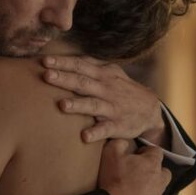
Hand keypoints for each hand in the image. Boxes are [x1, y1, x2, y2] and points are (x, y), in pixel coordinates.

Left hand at [40, 55, 164, 144]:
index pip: (81, 65)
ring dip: (78, 105)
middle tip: (46, 75)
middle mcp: (106, 89)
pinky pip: (106, 129)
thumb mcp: (110, 72)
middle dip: (65, 79)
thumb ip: (90, 65)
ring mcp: (112, 108)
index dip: (63, 63)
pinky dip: (96, 132)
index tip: (45, 61)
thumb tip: (64, 58)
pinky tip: (84, 136)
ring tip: (62, 105)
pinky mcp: (118, 126)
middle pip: (83, 83)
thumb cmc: (122, 89)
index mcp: (103, 75)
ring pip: (93, 105)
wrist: (150, 110)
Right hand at [98, 139, 170, 194]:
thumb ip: (119, 143)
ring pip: (157, 192)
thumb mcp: (111, 153)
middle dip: (154, 171)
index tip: (136, 154)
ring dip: (148, 189)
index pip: (156, 151)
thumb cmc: (114, 180)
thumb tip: (123, 141)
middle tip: (138, 172)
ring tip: (131, 190)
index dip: (146, 151)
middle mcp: (159, 182)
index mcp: (152, 164)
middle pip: (164, 173)